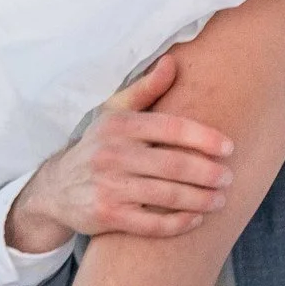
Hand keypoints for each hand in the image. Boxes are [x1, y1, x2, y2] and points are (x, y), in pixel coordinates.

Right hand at [4, 54, 235, 255]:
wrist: (55, 188)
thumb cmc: (98, 146)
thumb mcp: (114, 113)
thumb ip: (145, 89)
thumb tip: (172, 61)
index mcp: (120, 125)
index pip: (170, 128)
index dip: (203, 138)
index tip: (229, 147)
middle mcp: (112, 154)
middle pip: (173, 165)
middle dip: (208, 173)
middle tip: (228, 178)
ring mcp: (109, 186)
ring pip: (167, 196)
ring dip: (200, 199)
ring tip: (220, 199)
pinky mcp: (107, 216)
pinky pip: (152, 224)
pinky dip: (178, 223)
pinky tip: (196, 219)